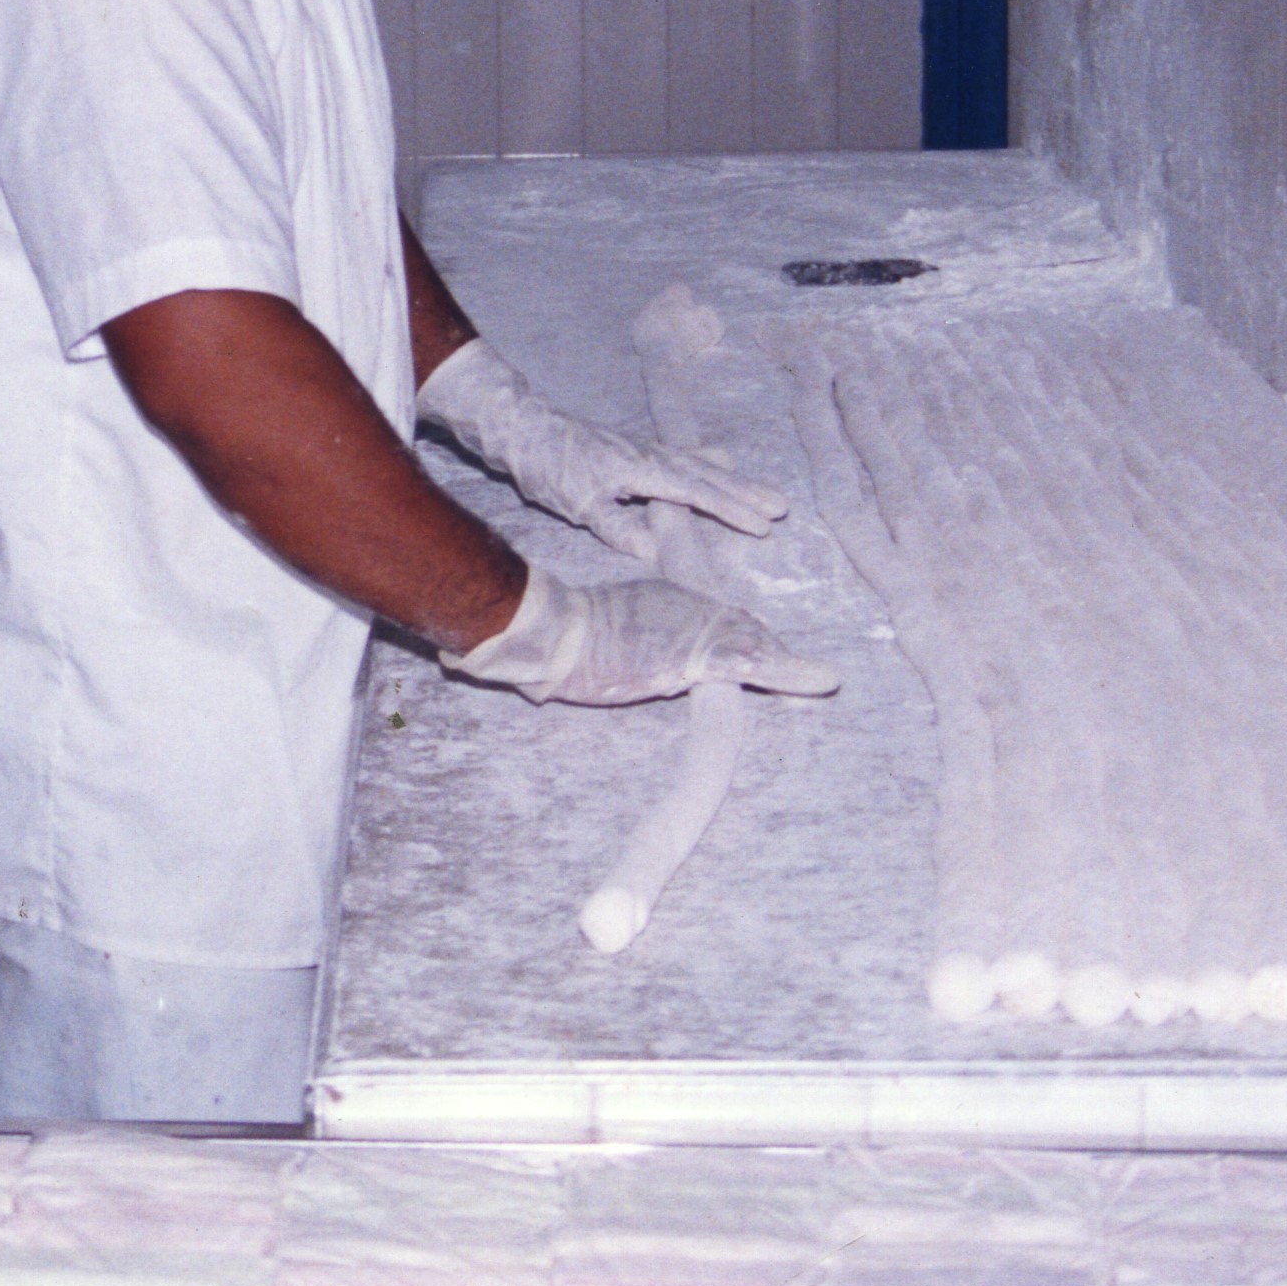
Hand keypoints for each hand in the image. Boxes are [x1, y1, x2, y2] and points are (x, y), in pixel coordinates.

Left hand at [415, 338, 787, 554]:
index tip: (763, 526)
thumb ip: (616, 526)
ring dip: (733, 480)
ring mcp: (644, 449)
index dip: (732, 511)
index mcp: (642, 470)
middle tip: (782, 508)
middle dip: (746, 493)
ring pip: (699, 465)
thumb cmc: (547, 466)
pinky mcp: (634, 449)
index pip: (697, 494)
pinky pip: (682, 457)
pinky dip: (706, 463)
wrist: (523, 427)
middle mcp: (651, 456)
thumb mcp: (577, 504)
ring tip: (764, 491)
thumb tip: (652, 548)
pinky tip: (717, 459)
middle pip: (709, 475)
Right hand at [445, 565, 840, 707]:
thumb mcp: (540, 651)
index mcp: (649, 605)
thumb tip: (462, 667)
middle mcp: (678, 609)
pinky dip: (792, 671)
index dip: (731, 634)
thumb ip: (525, 664)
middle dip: (765, 647)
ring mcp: (692, 628)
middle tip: (809, 672)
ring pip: (749, 643)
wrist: (547, 634)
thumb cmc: (540, 642)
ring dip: (784, 664)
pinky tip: (823, 680)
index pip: (700, 619)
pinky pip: (755, 662)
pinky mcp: (701, 651)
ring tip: (820, 679)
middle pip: (732, 628)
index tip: (758, 647)